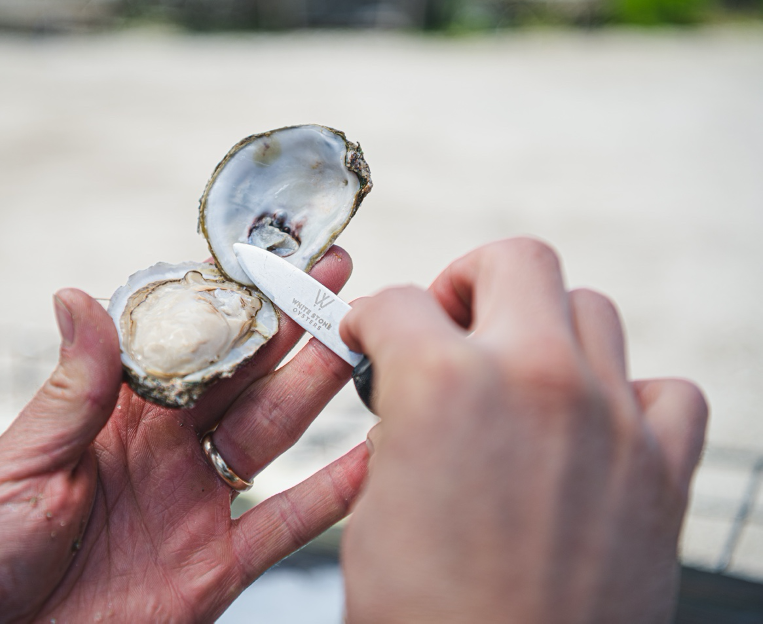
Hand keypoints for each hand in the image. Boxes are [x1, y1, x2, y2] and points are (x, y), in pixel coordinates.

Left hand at [0, 247, 366, 622]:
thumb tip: (78, 296)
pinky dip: (331, 495)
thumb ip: (74, 388)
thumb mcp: (22, 462)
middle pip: (245, 378)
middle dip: (292, 326)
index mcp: (118, 416)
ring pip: (273, 434)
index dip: (230, 302)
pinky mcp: (215, 566)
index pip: (188, 345)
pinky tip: (373, 457)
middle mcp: (168, 451)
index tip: (272, 259)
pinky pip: (284, 526)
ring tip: (364, 342)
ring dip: (319, 388)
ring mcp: (197, 505)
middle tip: (339, 279)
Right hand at [340, 238, 707, 623]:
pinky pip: (665, 391)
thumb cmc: (426, 618)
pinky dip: (628, 394)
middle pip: (515, 261)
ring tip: (517, 374)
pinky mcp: (660, 471)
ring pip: (592, 310)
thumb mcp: (376, 508)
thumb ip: (400, 429)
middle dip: (467, 282)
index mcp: (445, 385)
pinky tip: (594, 423)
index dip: (372, 318)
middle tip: (448, 323)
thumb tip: (413, 403)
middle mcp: (536, 380)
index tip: (371, 333)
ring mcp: (611, 419)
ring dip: (544, 329)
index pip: (399, 303)